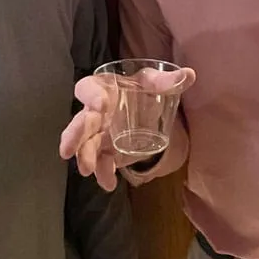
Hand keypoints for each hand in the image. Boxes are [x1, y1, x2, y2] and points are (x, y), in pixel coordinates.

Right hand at [60, 68, 195, 190]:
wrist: (145, 111)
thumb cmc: (141, 91)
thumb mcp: (153, 83)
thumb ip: (167, 81)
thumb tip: (189, 74)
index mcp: (104, 88)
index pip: (88, 88)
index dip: (90, 96)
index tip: (101, 105)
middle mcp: (95, 111)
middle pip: (81, 122)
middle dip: (75, 135)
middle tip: (69, 148)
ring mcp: (99, 133)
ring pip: (85, 145)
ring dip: (84, 157)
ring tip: (86, 170)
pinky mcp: (106, 151)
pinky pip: (101, 162)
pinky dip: (104, 173)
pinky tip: (108, 183)